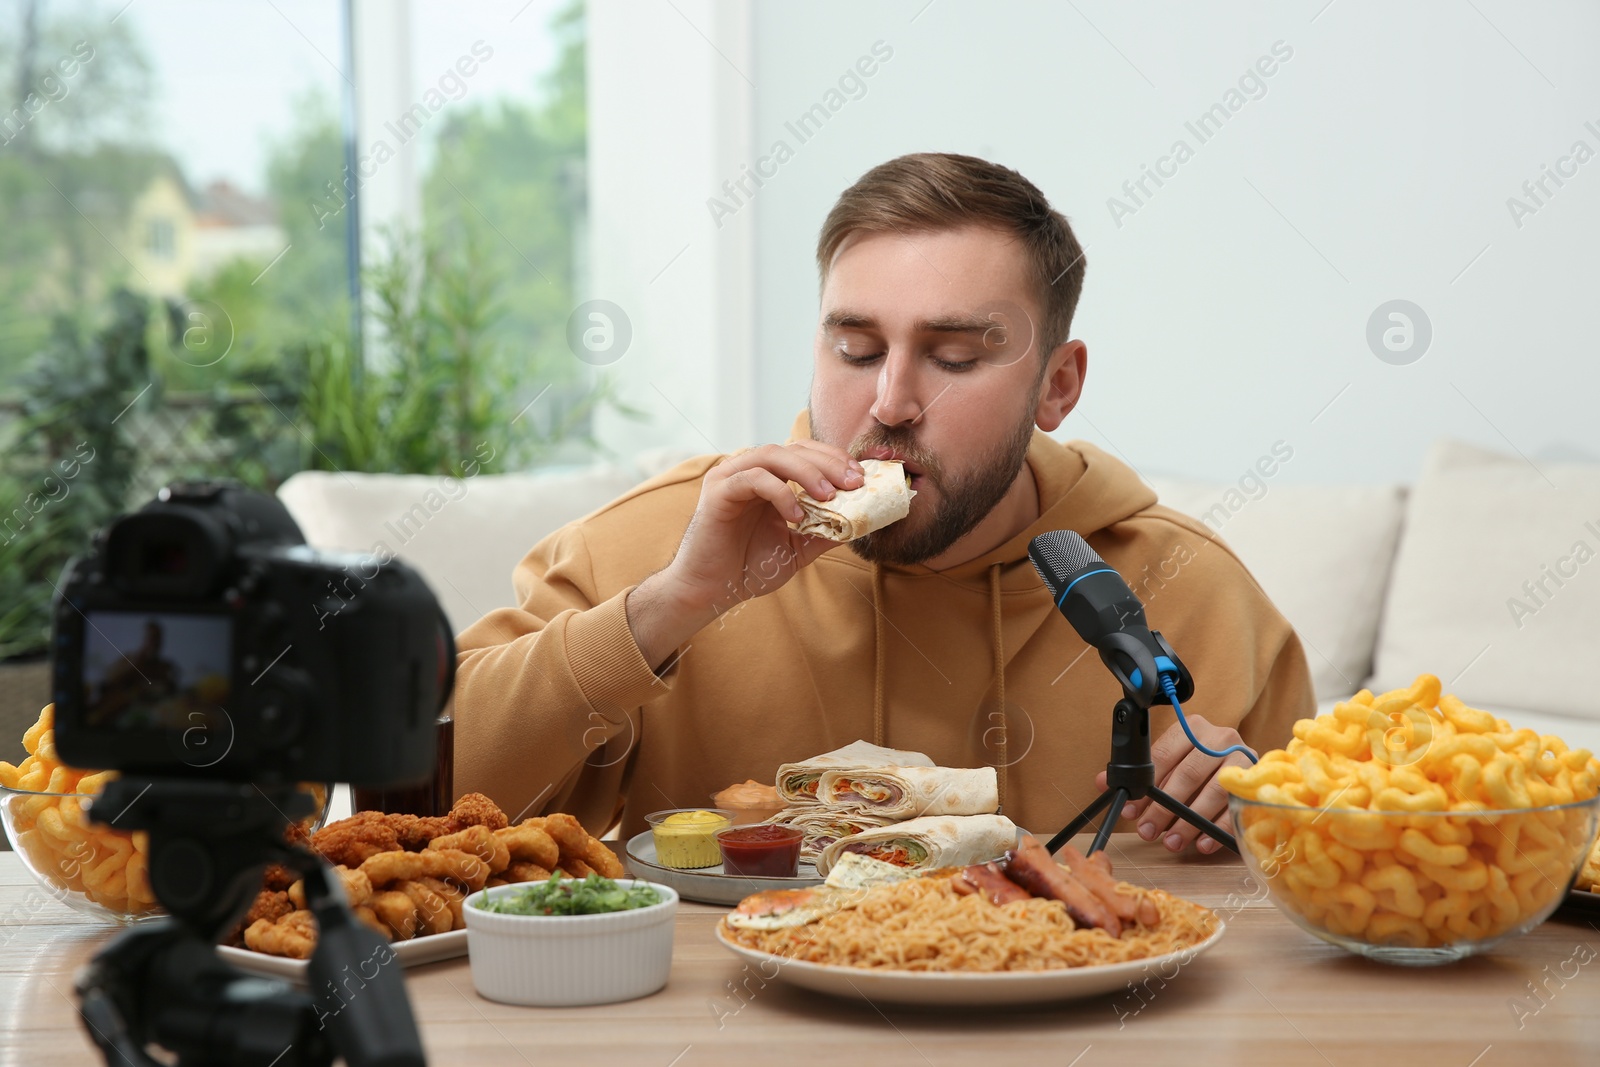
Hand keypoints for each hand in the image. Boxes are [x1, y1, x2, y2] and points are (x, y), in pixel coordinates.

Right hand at [627, 442, 861, 668]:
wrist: (712, 591)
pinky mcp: (718, 491)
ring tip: (829, 495)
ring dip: (807, 471)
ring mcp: (731, 477)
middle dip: (828, 462)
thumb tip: (862, 522)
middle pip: (794, 447)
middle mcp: (749, 470)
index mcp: (769, 478)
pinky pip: (753, 478)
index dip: (835, 459)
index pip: (805, 453)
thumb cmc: (749, 568)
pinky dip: (780, 492)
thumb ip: (825, 531)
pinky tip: (795, 516)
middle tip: (854, 482)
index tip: (862, 476)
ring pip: (773, 454)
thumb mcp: (798, 547)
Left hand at [1095, 714, 1254, 854]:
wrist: (1250, 767)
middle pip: (1187, 775)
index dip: (1145, 785)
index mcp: (1191, 727)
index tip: (1131, 809)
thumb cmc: (1201, 767)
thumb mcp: (1171, 764)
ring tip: (1172, 842)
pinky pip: (1234, 808)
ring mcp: (1241, 758)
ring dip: (1188, 822)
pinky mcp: (1256, 781)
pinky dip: (1216, 828)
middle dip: (1164, 808)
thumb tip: (1104, 783)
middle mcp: (1218, 738)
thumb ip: (1143, 774)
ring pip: (1211, 792)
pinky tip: (1202, 843)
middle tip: (1148, 831)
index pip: (1163, 755)